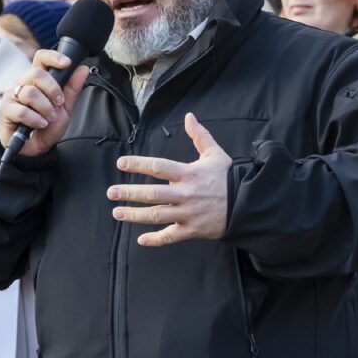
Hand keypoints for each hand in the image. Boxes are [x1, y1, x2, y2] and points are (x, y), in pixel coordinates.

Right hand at [0, 49, 89, 156]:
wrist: (34, 148)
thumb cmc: (46, 125)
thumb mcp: (64, 107)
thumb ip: (72, 88)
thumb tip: (83, 69)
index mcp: (36, 80)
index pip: (41, 59)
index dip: (53, 57)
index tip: (67, 63)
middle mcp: (22, 84)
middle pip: (36, 73)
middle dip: (53, 89)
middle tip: (59, 103)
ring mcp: (12, 96)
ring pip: (30, 93)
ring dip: (45, 108)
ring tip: (48, 118)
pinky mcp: (5, 111)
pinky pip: (22, 111)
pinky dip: (35, 119)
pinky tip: (40, 124)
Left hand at [107, 113, 231, 246]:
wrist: (247, 204)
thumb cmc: (229, 178)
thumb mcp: (216, 154)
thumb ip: (200, 136)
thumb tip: (190, 116)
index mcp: (189, 174)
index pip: (158, 167)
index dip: (138, 164)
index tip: (121, 163)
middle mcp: (185, 194)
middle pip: (152, 194)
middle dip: (130, 193)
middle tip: (111, 192)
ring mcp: (188, 214)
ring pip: (157, 216)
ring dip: (135, 215)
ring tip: (117, 212)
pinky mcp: (192, 230)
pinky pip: (171, 236)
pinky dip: (156, 240)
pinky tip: (141, 240)